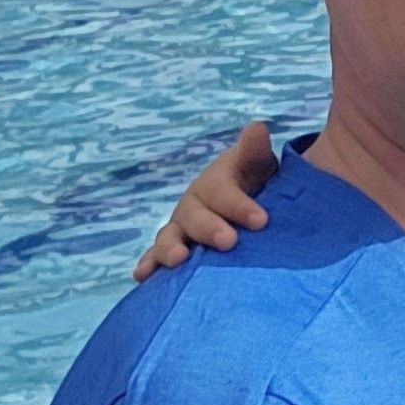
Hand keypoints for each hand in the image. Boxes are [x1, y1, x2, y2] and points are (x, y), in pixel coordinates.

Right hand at [134, 121, 278, 281]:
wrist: (243, 198)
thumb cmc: (252, 182)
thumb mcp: (257, 165)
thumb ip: (255, 151)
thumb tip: (256, 128)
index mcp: (213, 183)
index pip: (222, 192)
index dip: (238, 205)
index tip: (261, 220)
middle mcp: (192, 205)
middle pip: (194, 217)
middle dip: (208, 229)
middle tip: (228, 241)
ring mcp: (179, 228)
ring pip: (169, 238)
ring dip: (170, 249)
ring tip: (179, 259)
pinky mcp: (173, 249)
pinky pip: (156, 257)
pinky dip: (148, 265)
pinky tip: (143, 276)